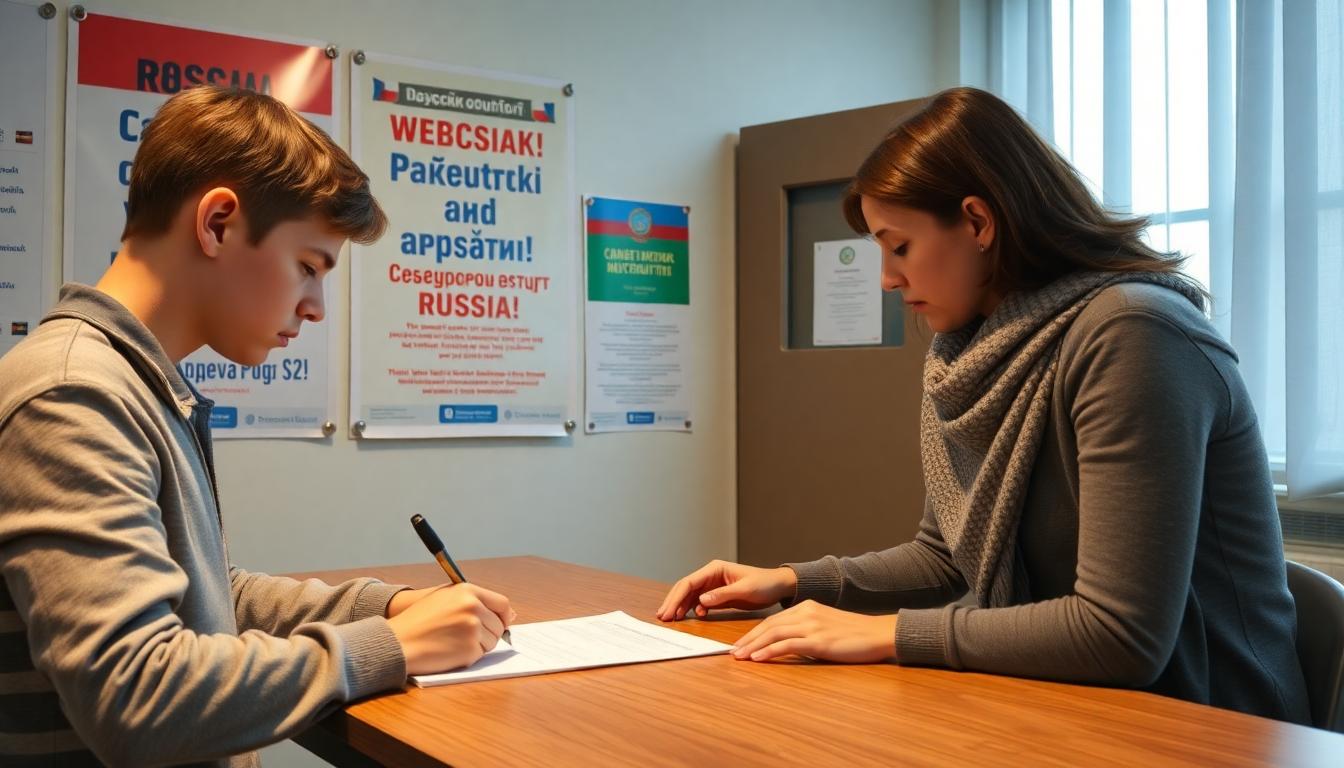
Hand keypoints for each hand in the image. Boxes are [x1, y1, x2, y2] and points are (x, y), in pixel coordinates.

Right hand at [386, 583, 513, 674]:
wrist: (399, 641)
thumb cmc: (418, 620)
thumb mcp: (445, 598)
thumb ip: (475, 600)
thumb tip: (511, 614)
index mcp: (468, 591)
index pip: (502, 604)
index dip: (503, 616)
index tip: (499, 623)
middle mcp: (473, 607)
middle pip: (499, 625)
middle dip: (488, 633)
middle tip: (465, 636)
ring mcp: (473, 628)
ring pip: (492, 642)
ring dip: (479, 645)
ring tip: (454, 642)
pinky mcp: (469, 649)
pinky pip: (480, 655)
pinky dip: (469, 656)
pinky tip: (450, 651)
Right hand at [656, 560, 797, 620]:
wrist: (778, 586)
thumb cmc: (764, 583)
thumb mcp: (745, 589)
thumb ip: (723, 595)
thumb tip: (701, 601)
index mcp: (715, 569)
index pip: (689, 582)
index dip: (676, 597)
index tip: (668, 612)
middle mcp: (710, 575)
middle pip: (685, 588)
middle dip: (673, 602)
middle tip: (662, 617)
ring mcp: (713, 585)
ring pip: (690, 596)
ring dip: (680, 606)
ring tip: (671, 619)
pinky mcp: (717, 595)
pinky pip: (699, 602)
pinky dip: (692, 610)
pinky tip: (691, 618)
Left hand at [730, 600, 896, 663]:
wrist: (878, 633)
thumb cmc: (855, 634)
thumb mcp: (826, 626)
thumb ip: (807, 630)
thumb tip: (788, 645)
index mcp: (807, 607)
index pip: (773, 619)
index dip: (754, 632)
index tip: (741, 643)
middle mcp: (806, 612)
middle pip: (769, 625)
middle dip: (748, 639)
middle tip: (732, 651)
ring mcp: (812, 626)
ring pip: (773, 633)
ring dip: (753, 646)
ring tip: (739, 656)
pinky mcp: (818, 640)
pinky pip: (787, 645)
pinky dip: (769, 651)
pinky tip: (758, 658)